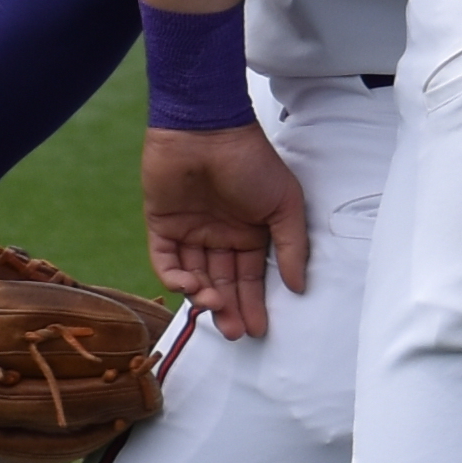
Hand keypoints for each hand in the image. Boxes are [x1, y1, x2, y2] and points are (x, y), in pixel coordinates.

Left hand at [139, 120, 310, 341]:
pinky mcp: (162, 226)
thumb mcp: (284, 204)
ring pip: (194, 277)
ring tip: (214, 304)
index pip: (251, 276)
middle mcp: (220, 236)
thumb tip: (300, 287)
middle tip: (235, 332)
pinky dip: (175, 278)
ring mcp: (190, 232)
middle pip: (223, 283)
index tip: (259, 329)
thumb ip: (292, 247)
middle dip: (229, 309)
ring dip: (203, 295)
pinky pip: (165, 261)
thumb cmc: (252, 162)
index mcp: (250, 231)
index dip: (255, 303)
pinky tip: (188, 285)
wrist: (206, 131)